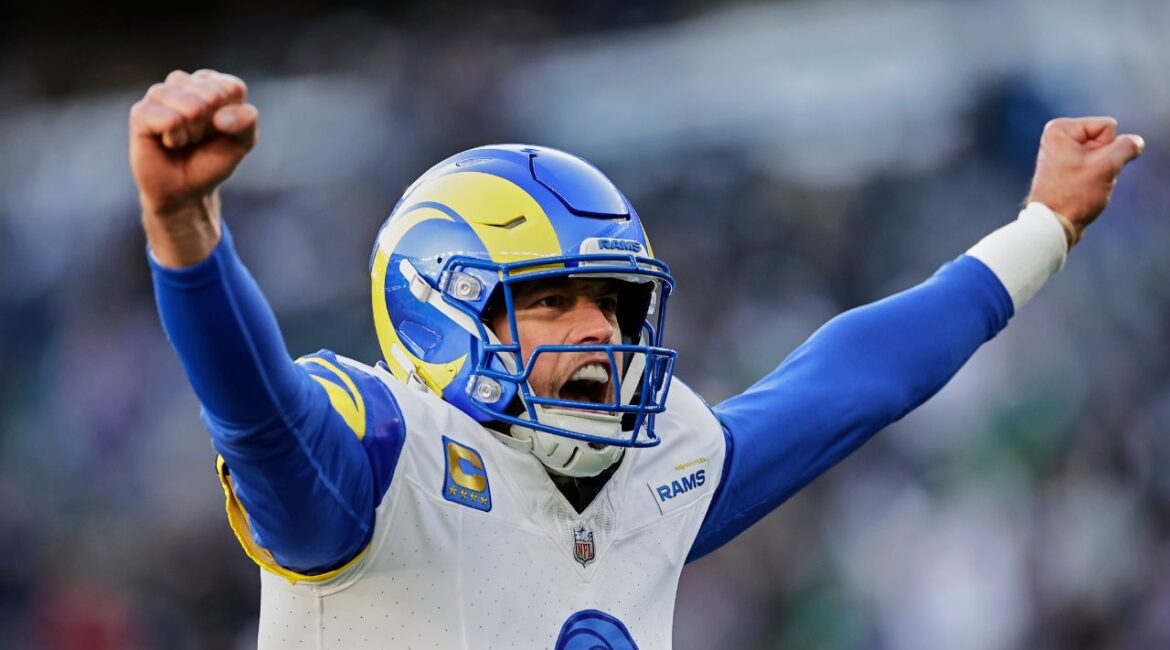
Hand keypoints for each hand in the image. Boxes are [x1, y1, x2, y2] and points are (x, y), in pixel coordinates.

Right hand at [129, 69, 257, 265]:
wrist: (185, 189)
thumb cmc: (212, 160)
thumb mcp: (242, 141)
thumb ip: (246, 120)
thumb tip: (219, 117)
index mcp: (210, 83)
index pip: (233, 88)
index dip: (233, 119)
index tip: (221, 131)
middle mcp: (182, 82)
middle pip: (213, 95)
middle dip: (212, 126)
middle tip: (199, 138)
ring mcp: (159, 94)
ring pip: (191, 106)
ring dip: (194, 133)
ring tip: (184, 140)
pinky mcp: (140, 112)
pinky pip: (170, 119)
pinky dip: (176, 138)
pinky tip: (168, 142)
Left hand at [1026, 116, 1143, 245]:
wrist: (1054, 224)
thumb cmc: (1074, 195)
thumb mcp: (1106, 166)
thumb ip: (1127, 147)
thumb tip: (1134, 142)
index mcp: (1061, 129)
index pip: (1108, 127)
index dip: (1106, 148)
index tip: (1087, 167)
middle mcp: (1058, 137)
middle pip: (1105, 140)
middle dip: (1104, 160)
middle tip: (1086, 178)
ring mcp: (1062, 153)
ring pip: (1103, 155)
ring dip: (1102, 171)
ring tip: (1083, 185)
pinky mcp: (1067, 168)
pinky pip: (1095, 166)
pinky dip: (1095, 178)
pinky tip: (1082, 189)